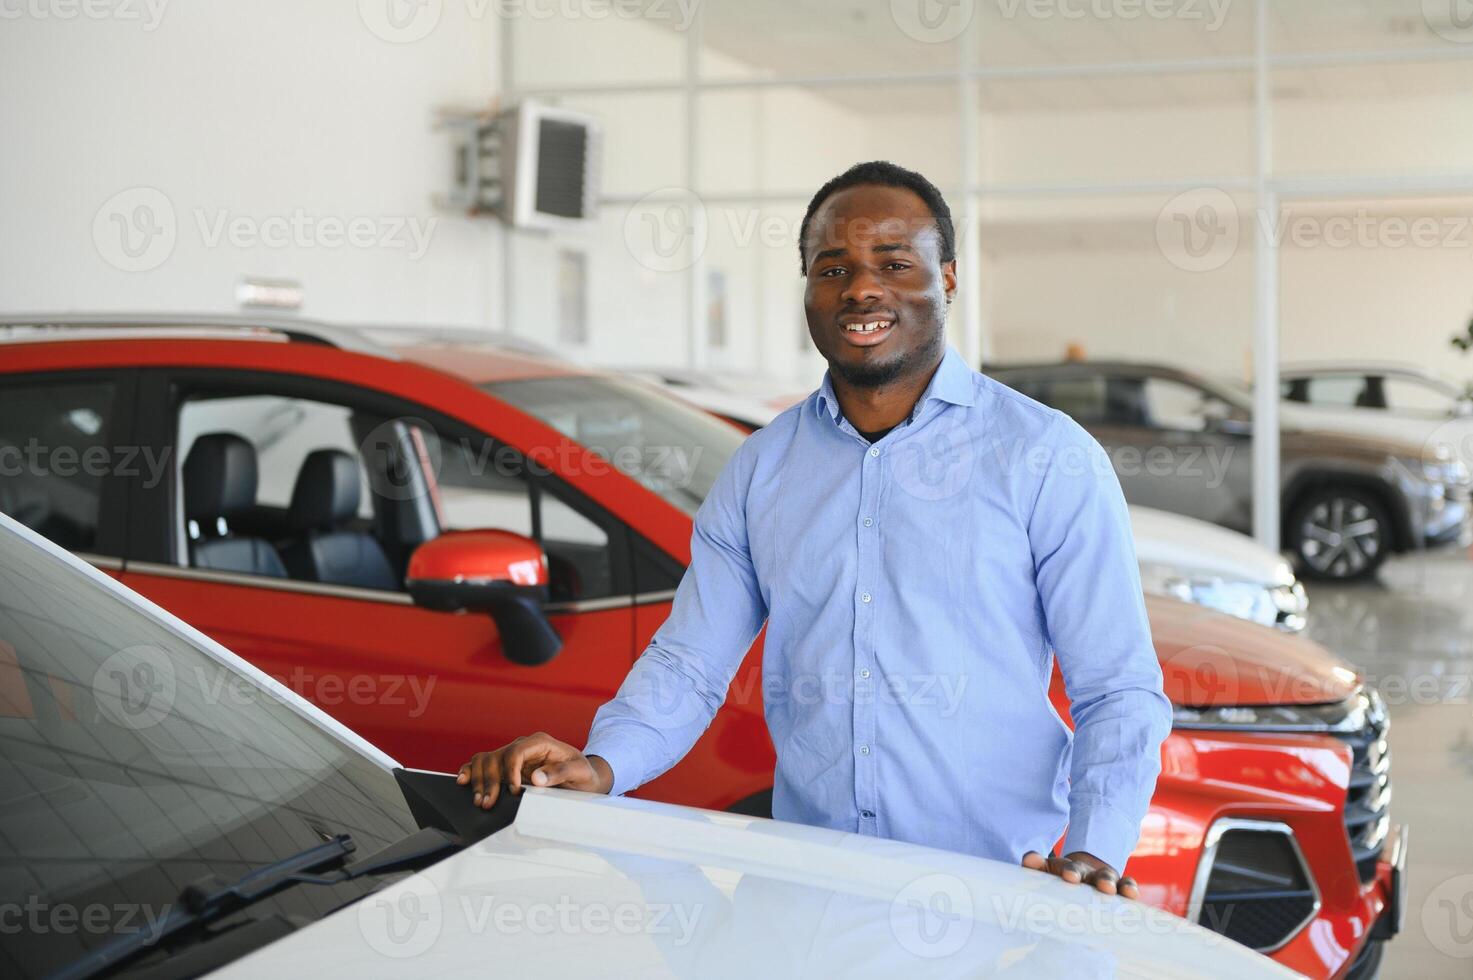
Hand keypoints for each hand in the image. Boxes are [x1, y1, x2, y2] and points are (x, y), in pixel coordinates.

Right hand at [456, 732, 613, 809]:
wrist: (584, 778)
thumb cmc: (583, 774)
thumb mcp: (580, 772)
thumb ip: (560, 773)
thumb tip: (536, 778)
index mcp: (540, 743)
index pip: (516, 752)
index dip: (510, 771)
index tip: (513, 791)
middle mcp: (524, 746)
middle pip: (497, 757)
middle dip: (490, 781)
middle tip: (488, 803)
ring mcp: (513, 755)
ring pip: (486, 760)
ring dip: (479, 780)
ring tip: (480, 801)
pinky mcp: (507, 766)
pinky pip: (484, 764)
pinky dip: (472, 771)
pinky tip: (463, 781)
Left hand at [1021, 850, 1137, 898]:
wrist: (1087, 876)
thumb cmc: (1065, 880)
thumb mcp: (1049, 872)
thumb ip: (1037, 865)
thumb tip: (1028, 859)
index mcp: (1070, 869)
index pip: (1068, 868)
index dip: (1070, 871)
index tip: (1070, 878)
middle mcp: (1088, 873)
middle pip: (1088, 872)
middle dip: (1092, 877)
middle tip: (1094, 884)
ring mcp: (1105, 879)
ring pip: (1108, 878)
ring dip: (1108, 882)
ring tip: (1109, 889)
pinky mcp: (1120, 888)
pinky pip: (1127, 885)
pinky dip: (1129, 888)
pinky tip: (1132, 894)